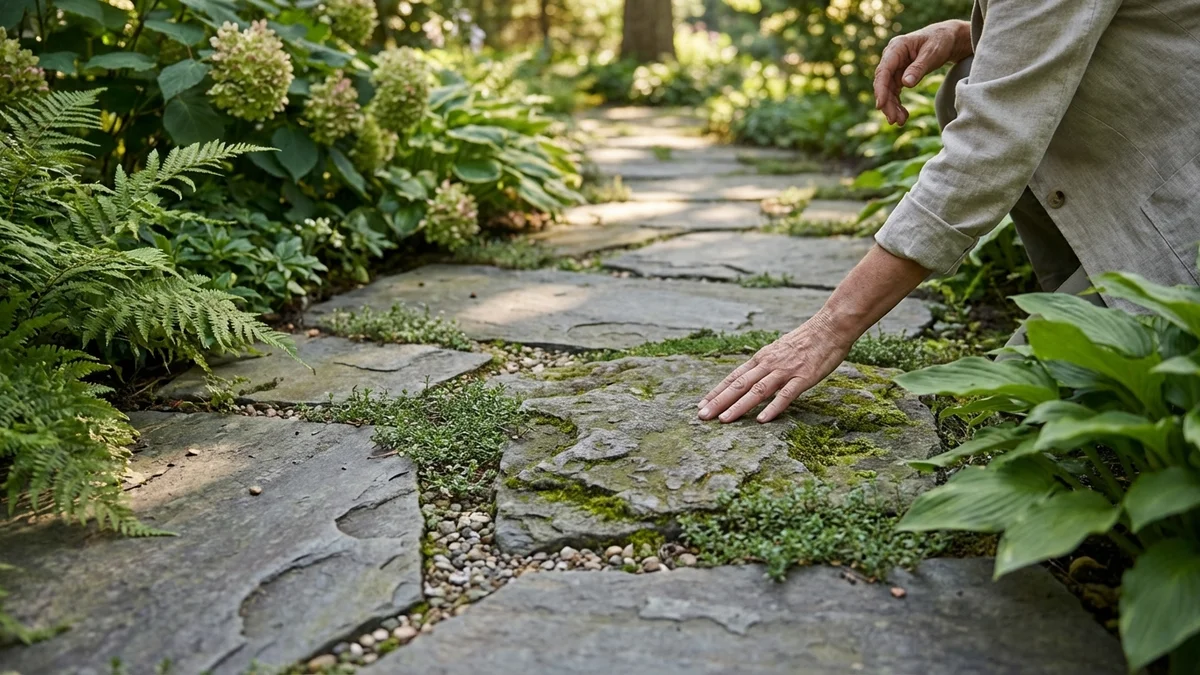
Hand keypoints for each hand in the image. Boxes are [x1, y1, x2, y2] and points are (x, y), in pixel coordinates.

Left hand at [697, 316, 853, 423]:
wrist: (830, 327)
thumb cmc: (806, 340)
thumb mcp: (778, 349)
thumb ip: (764, 364)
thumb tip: (750, 377)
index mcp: (762, 358)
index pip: (734, 377)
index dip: (717, 391)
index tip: (701, 404)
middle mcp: (768, 364)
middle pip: (739, 385)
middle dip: (719, 401)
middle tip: (702, 416)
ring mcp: (785, 371)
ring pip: (757, 391)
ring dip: (739, 406)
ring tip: (723, 420)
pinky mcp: (803, 378)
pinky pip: (785, 395)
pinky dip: (772, 408)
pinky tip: (761, 420)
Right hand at [874, 20, 971, 124]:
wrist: (949, 38)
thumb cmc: (941, 40)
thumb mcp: (933, 53)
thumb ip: (918, 67)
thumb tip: (905, 84)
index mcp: (897, 47)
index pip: (884, 70)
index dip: (881, 89)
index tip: (880, 105)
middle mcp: (892, 57)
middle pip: (884, 83)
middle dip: (887, 103)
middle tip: (894, 120)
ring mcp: (895, 67)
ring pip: (888, 90)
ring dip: (892, 106)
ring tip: (900, 122)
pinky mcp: (900, 75)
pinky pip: (895, 92)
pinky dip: (898, 104)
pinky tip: (903, 115)